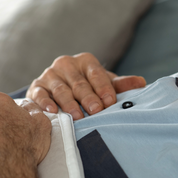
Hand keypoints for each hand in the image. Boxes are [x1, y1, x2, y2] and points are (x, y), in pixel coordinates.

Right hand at [26, 53, 145, 119]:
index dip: (104, 88)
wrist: (60, 87)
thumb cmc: (89, 86)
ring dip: (69, 104)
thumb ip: (121, 84)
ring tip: (77, 116)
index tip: (110, 102)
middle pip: (79, 83)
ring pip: (60, 89)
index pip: (96, 74)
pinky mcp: (36, 87)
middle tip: (96, 111)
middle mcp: (66, 64)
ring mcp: (50, 75)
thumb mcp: (105, 83)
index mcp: (85, 61)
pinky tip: (53, 111)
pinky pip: (40, 95)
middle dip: (88, 98)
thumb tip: (141, 82)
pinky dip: (45, 103)